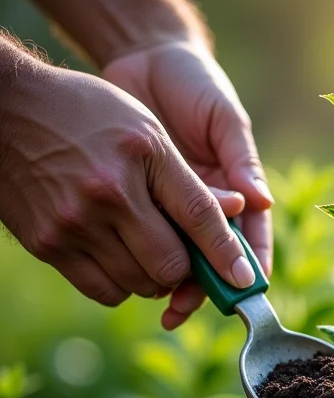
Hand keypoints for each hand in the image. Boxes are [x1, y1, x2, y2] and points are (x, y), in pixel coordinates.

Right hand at [0, 59, 256, 319]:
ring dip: (154, 277)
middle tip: (184, 256)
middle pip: (170, 265)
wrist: (8, 107)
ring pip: (139, 284)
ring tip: (148, 250)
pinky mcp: (47, 245)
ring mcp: (72, 224)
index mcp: (140, 159)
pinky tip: (121, 258)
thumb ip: (187, 181)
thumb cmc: (90, 114)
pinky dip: (121, 284)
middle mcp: (107, 195)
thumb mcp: (147, 132)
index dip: (226, 253)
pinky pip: (102, 290)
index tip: (244, 281)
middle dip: (186, 267)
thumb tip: (237, 216)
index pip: (199, 217)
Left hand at [103, 41, 273, 327]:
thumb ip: (241, 161)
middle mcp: (209, 203)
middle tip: (191, 307)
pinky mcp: (143, 198)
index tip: (250, 290)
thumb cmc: (196, 85)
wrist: (144, 59)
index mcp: (237, 187)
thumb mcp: (225, 119)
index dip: (253, 264)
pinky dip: (147, 256)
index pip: (252, 234)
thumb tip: (263, 203)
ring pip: (182, 254)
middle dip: (208, 286)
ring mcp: (175, 204)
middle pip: (215, 255)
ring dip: (177, 282)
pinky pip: (149, 235)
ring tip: (167, 306)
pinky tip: (138, 274)